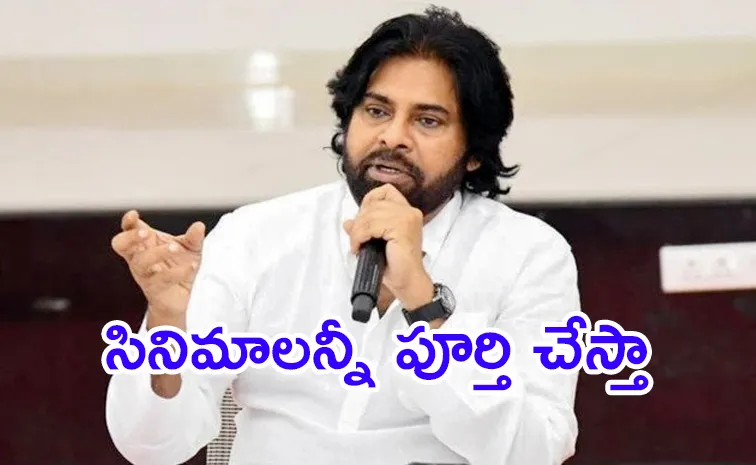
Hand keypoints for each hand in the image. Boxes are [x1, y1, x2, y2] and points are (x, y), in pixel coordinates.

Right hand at [111, 210, 205, 327]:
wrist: (181, 296)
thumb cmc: (180, 266)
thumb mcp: (191, 249)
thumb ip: (194, 238)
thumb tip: (199, 226)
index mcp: (144, 244)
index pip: (127, 230)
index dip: (127, 223)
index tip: (134, 214)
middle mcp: (139, 258)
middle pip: (121, 245)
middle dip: (130, 237)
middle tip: (145, 233)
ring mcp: (145, 274)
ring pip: (141, 262)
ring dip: (158, 253)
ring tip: (177, 248)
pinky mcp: (155, 290)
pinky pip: (162, 280)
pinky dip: (178, 272)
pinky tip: (192, 266)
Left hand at [343, 184, 433, 308]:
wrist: (407, 282)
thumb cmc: (396, 265)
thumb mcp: (377, 242)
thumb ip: (364, 228)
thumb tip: (348, 222)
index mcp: (407, 212)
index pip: (385, 191)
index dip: (368, 202)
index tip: (362, 221)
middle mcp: (409, 211)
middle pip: (373, 204)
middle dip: (359, 221)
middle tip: (356, 239)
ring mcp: (407, 218)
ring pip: (369, 215)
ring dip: (357, 231)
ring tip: (356, 246)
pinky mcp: (401, 228)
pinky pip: (370, 226)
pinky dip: (359, 237)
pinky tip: (359, 248)